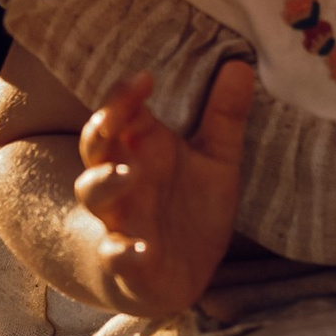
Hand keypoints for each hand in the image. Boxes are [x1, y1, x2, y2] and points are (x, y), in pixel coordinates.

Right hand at [73, 61, 252, 317]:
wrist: (177, 273)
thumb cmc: (190, 206)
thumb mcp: (217, 159)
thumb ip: (225, 116)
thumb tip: (241, 63)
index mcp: (142, 149)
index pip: (121, 113)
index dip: (124, 96)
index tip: (144, 78)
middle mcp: (124, 180)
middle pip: (96, 147)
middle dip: (100, 129)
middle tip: (114, 116)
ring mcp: (121, 220)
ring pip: (95, 195)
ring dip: (105, 182)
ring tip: (127, 173)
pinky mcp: (127, 262)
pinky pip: (115, 255)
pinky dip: (123, 252)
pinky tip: (141, 249)